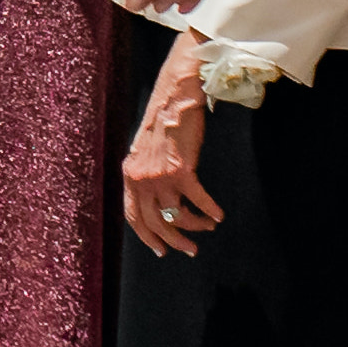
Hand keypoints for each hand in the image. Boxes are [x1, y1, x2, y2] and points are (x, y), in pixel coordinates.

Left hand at [120, 53, 222, 256]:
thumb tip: (159, 199)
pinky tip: (218, 215)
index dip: (147, 236)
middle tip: (190, 250)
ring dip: (195, 226)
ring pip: (176, 216)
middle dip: (173, 241)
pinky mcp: (180, 170)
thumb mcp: (146, 152)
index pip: (133, 216)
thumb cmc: (164, 121)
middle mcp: (139, 178)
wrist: (175, 96)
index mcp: (129, 175)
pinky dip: (209, 210)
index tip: (161, 250)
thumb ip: (146, 174)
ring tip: (208, 227)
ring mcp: (158, 175)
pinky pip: (197, 200)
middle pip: (155, 223)